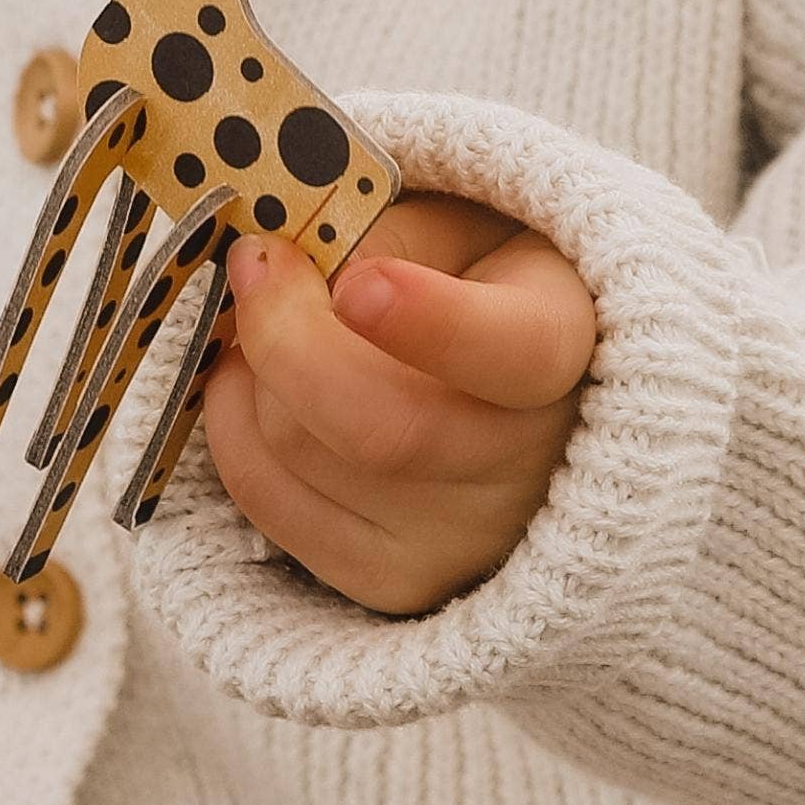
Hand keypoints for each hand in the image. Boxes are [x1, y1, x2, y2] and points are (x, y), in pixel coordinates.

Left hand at [202, 193, 596, 616]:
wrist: (520, 400)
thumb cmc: (478, 286)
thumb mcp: (463, 225)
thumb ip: (386, 232)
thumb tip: (280, 271)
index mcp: (572, 349)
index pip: (515, 353)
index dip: (432, 322)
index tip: (361, 284)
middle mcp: (534, 468)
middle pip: (379, 426)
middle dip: (285, 334)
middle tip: (257, 262)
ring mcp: (462, 540)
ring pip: (300, 452)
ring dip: (252, 370)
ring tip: (269, 321)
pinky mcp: (389, 580)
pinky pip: (267, 498)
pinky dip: (233, 424)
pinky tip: (254, 382)